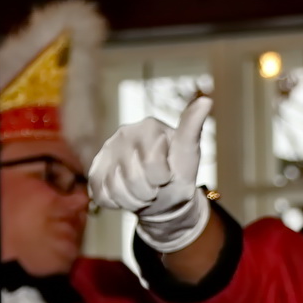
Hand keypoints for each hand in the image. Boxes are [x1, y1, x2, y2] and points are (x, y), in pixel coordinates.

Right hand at [88, 95, 211, 253]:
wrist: (163, 197)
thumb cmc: (178, 173)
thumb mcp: (189, 154)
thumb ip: (192, 128)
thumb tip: (206, 100)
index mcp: (149, 126)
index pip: (152, 164)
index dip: (161, 178)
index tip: (168, 174)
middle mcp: (125, 133)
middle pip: (133, 178)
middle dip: (149, 191)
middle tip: (156, 186)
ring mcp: (108, 150)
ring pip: (116, 188)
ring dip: (134, 199)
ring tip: (143, 190)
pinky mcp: (95, 168)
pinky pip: (102, 194)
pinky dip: (118, 202)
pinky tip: (128, 192)